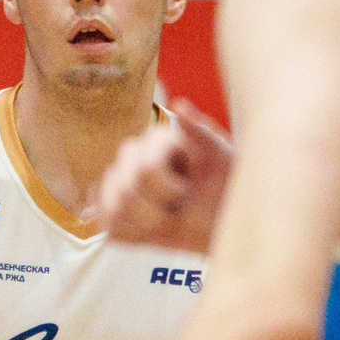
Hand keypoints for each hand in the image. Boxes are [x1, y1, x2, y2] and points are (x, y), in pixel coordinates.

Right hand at [99, 100, 233, 252]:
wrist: (227, 220)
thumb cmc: (228, 185)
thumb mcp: (223, 158)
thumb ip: (201, 132)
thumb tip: (180, 104)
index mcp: (158, 142)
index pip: (144, 169)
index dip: (166, 188)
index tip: (187, 192)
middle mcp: (134, 159)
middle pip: (124, 190)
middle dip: (156, 208)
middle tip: (180, 207)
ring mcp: (123, 186)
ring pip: (115, 210)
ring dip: (146, 222)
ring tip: (168, 220)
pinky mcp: (118, 214)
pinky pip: (111, 228)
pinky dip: (133, 235)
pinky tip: (152, 230)